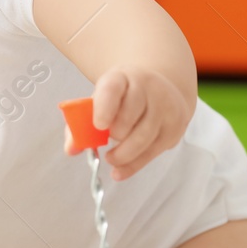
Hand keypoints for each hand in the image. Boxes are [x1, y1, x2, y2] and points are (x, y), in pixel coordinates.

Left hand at [63, 67, 188, 180]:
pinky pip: (152, 152)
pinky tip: (119, 171)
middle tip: (105, 140)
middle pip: (129, 117)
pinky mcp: (175, 127)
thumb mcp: (101, 99)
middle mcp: (148, 88)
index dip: (105, 107)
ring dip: (122, 154)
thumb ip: (81, 123)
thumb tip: (71, 148)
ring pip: (143, 138)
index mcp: (123, 76)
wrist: (160, 87)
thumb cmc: (124, 96)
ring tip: (111, 158)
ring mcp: (165, 107)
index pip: (113, 88)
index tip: (98, 125)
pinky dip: (133, 166)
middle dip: (115, 134)